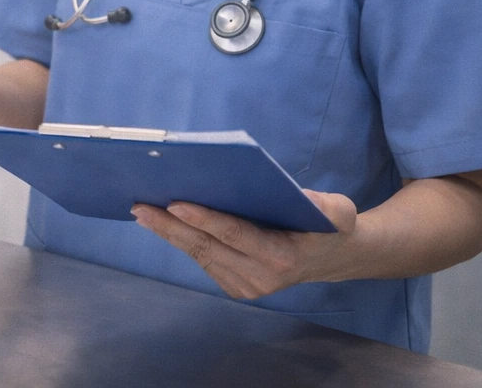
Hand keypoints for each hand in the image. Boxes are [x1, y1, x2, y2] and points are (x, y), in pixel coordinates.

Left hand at [130, 189, 359, 298]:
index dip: (204, 219)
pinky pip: (203, 260)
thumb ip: (328, 206)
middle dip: (170, 225)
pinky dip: (181, 240)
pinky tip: (162, 223)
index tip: (175, 203)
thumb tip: (298, 196)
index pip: (235, 234)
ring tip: (143, 211)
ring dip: (169, 233)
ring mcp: (246, 286)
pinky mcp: (235, 286)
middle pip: (207, 246)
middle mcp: (260, 277)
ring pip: (200, 255)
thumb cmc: (330, 225)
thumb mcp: (341, 211)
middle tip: (140, 206)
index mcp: (282, 257)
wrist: (331, 257)